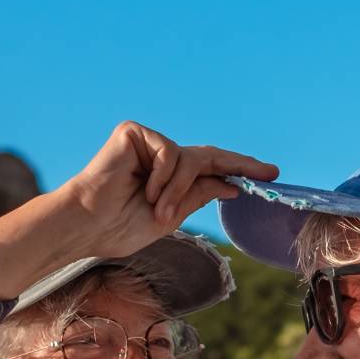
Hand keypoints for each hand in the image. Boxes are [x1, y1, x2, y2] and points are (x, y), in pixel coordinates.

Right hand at [63, 121, 279, 257]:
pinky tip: (143, 188)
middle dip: (241, 164)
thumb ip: (199, 195)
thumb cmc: (120, 226)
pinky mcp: (134, 132)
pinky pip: (170, 152)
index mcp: (169, 179)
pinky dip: (163, 176)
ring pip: (188, 161)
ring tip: (156, 208)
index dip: (238, 171)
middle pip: (208, 156)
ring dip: (177, 190)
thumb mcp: (172, 214)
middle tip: (270, 171)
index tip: (268, 176)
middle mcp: (160, 157)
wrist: (89, 224)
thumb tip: (232, 183)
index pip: (209, 169)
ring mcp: (147, 142)